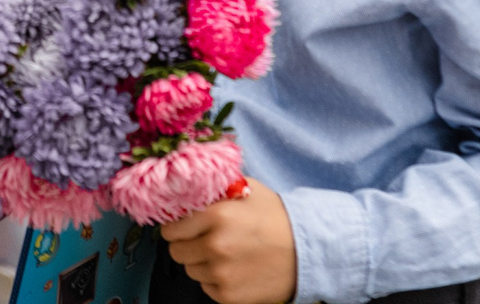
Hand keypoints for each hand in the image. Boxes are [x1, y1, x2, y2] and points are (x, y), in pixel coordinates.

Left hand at [160, 179, 296, 303]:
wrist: (308, 250)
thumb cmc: (277, 218)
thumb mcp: (246, 189)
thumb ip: (215, 189)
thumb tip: (186, 187)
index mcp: (216, 216)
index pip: (171, 228)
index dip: (176, 227)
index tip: (184, 227)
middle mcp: (215, 246)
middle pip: (176, 252)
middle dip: (187, 245)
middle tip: (205, 240)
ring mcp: (221, 274)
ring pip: (191, 270)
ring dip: (202, 263)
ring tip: (226, 253)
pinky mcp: (229, 296)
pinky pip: (206, 287)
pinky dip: (216, 280)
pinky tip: (235, 268)